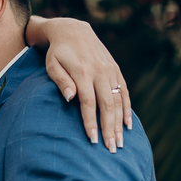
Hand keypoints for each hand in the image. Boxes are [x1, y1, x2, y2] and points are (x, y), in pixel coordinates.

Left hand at [28, 16, 131, 153]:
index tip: (93, 140)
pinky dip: (127, 109)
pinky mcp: (116, 70)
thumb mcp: (52, 65)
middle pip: (107, 105)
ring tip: (120, 142)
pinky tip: (128, 125)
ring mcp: (110, 71)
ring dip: (120, 123)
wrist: (73, 31)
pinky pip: (124, 92)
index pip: (89, 103)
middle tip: (111, 148)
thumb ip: (61, 81)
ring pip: (118, 101)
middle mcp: (100, 72)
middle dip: (110, 128)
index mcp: (83, 72)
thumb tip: (70, 98)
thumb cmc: (58, 53)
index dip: (91, 123)